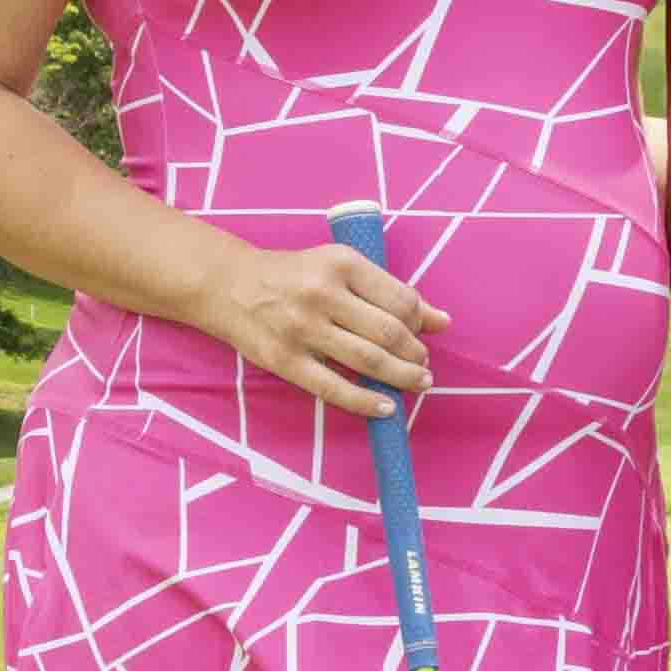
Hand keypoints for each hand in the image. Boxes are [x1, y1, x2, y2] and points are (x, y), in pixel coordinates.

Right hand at [204, 231, 441, 416]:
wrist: (228, 285)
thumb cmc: (295, 276)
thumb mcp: (341, 269)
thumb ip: (390, 292)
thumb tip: (443, 321)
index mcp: (341, 264)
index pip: (401, 299)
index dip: (421, 323)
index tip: (424, 334)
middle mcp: (322, 293)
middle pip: (390, 332)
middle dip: (416, 354)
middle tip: (422, 364)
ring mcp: (302, 328)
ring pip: (369, 360)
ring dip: (402, 377)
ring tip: (417, 382)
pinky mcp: (285, 359)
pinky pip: (334, 388)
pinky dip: (366, 402)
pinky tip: (386, 407)